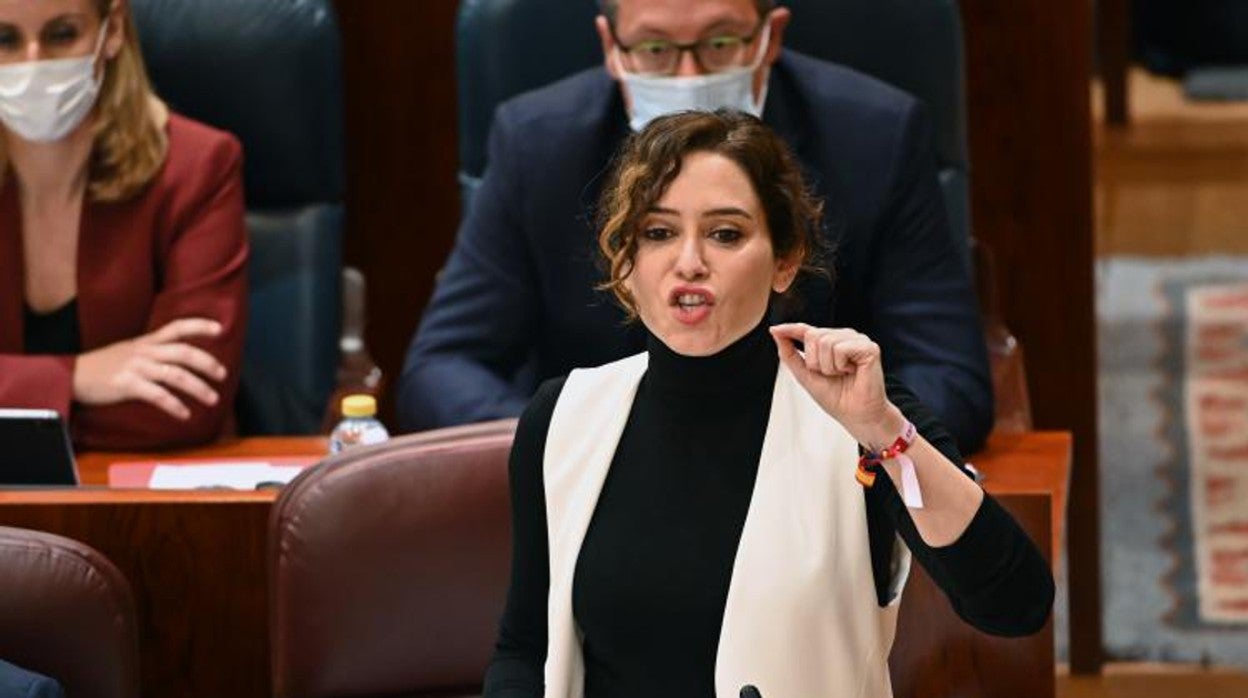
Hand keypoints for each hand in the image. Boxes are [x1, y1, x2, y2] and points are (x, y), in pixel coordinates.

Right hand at [72, 318, 227, 419]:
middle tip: (223, 375)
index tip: (219, 328)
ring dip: (199, 388)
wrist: (71, 375)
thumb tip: (181, 360)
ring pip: (176, 375)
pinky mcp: (127, 385)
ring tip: (213, 399)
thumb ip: (154, 352)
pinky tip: (185, 415)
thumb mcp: (130, 351)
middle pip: (184, 352)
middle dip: (208, 363)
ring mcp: (136, 367)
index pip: (177, 327)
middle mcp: (144, 352)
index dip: (199, 326)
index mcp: (147, 342)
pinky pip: (158, 395)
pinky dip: (175, 406)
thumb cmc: (104, 366)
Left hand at [769, 323, 904, 448]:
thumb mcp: (804, 374)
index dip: (791, 329)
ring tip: (841, 374)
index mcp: (830, 342)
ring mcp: (857, 340)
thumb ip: (789, 353)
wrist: (855, 414)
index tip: (774, 329)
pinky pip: (841, 348)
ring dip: (828, 366)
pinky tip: (851, 372)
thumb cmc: (835, 397)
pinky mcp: (868, 347)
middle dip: (814, 361)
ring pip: (826, 341)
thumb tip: (775, 332)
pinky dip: (840, 365)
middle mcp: (844, 336)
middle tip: (830, 375)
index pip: (807, 330)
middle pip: (813, 335)